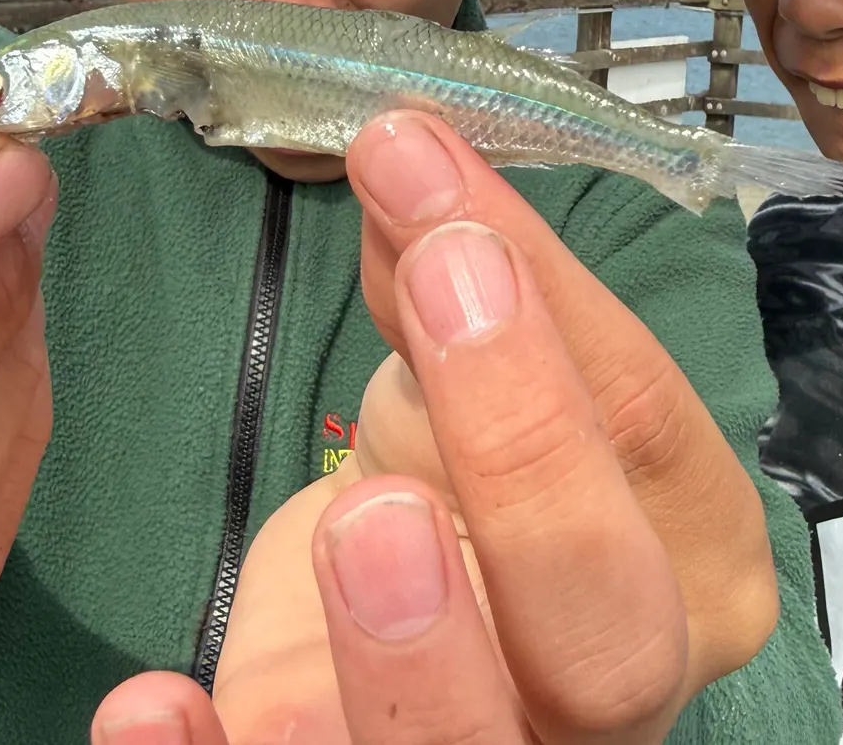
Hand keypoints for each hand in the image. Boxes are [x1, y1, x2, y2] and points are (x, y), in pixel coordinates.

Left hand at [93, 111, 777, 742]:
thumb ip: (441, 283)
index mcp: (687, 560)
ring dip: (411, 649)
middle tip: (438, 295)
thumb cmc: (476, 490)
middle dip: (527, 454)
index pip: (645, 431)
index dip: (543, 304)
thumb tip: (400, 152)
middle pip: (609, 620)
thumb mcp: (471, 383)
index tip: (429, 178)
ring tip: (358, 522)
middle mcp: (623, 692)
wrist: (425, 632)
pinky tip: (154, 705)